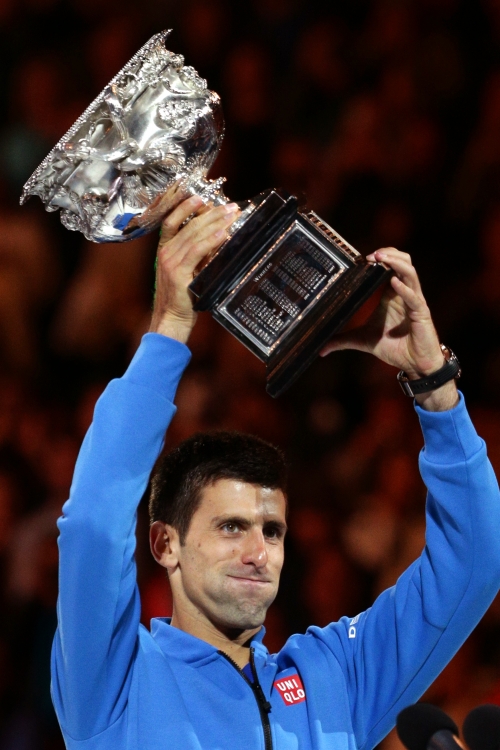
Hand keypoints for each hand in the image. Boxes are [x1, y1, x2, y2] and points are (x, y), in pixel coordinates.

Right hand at [149, 196, 239, 343]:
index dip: (186, 206)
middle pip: (188, 224)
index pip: (172, 220)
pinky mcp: (178, 273)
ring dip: (215, 223)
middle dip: (211, 213)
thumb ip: (200, 254)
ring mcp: (170, 262)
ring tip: (231, 216)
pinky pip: (196, 251)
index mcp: (165, 249)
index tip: (204, 198)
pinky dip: (210, 241)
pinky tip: (222, 234)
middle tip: (230, 207)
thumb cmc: (182, 298)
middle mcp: (165, 252)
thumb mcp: (190, 270)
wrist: (172, 319)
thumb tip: (219, 236)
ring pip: (193, 235)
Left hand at [320, 248, 458, 410]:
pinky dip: (404, 289)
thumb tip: (321, 349)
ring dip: (396, 263)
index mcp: (392, 294)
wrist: (414, 365)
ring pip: (410, 274)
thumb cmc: (394, 348)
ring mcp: (414, 301)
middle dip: (389, 254)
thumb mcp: (362, 341)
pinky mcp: (421, 314)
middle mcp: (405, 293)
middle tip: (371, 254)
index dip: (380, 257)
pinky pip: (414, 297)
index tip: (362, 257)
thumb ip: (342, 341)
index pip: (391, 266)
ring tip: (380, 258)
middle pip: (404, 262)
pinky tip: (393, 282)